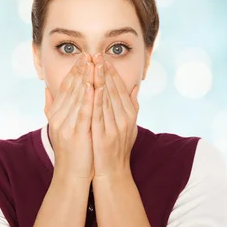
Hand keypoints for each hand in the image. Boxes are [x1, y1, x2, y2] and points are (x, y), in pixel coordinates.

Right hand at [44, 54, 95, 182]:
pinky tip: (92, 85)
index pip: (65, 88)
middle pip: (71, 89)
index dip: (74, 71)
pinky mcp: (76, 134)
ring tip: (92, 63)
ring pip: (77, 97)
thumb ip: (52, 108)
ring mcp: (66, 126)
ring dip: (85, 78)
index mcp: (56, 114)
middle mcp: (59, 117)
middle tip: (89, 53)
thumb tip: (46, 91)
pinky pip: (83, 113)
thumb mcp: (59, 127)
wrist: (71, 176)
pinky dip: (88, 98)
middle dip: (81, 70)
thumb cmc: (71, 152)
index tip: (83, 57)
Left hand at [91, 55, 139, 181]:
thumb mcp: (129, 125)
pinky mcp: (104, 135)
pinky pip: (99, 114)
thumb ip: (132, 106)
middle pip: (114, 90)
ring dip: (100, 80)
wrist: (113, 173)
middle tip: (97, 53)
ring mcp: (115, 127)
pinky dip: (96, 99)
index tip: (104, 57)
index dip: (112, 71)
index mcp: (130, 114)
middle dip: (105, 71)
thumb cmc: (118, 149)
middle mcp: (125, 118)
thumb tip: (135, 86)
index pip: (120, 88)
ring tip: (93, 64)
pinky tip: (91, 87)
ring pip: (107, 98)